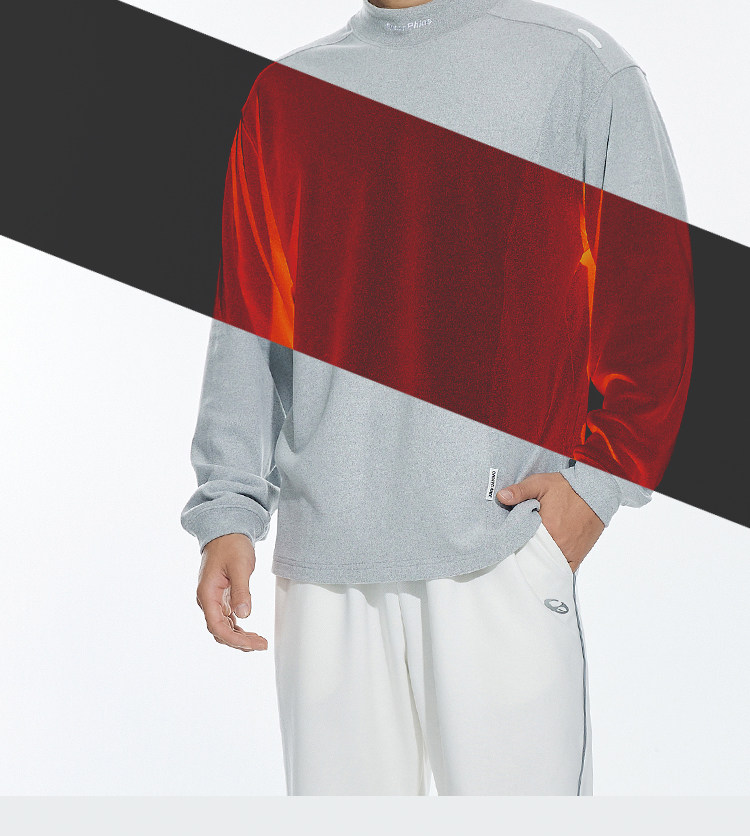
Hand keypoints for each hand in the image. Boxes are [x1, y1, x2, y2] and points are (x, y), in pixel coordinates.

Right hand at [196, 533, 267, 651]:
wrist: (226, 531)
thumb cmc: (231, 545)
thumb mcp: (240, 566)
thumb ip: (241, 591)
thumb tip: (243, 615)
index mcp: (207, 594)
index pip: (216, 626)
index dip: (234, 639)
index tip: (253, 644)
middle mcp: (207, 599)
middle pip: (219, 631)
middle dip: (239, 641)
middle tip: (261, 645)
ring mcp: (213, 599)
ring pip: (223, 627)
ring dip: (239, 637)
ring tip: (259, 642)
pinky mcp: (220, 597)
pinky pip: (226, 619)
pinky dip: (237, 628)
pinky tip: (250, 632)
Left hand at [496, 472, 604, 571]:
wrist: (594, 492)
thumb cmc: (566, 487)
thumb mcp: (540, 483)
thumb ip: (520, 491)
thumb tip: (500, 497)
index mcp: (546, 527)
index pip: (522, 544)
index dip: (513, 545)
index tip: (506, 545)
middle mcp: (558, 543)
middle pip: (534, 557)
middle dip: (524, 555)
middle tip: (515, 552)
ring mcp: (569, 551)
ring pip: (547, 565)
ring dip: (538, 563)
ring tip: (527, 561)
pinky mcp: (578, 555)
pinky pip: (563, 570)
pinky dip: (553, 569)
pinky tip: (544, 569)